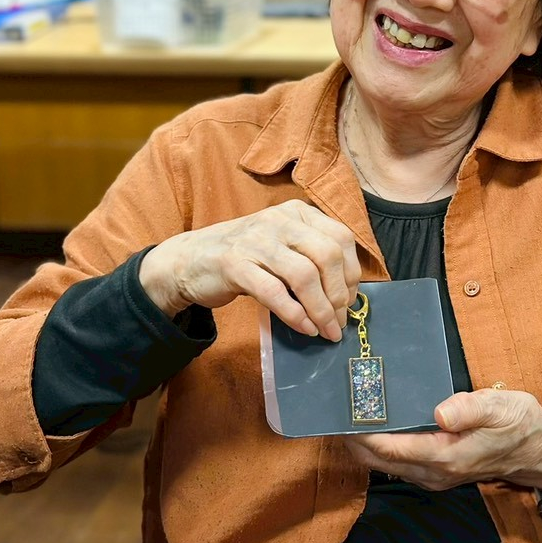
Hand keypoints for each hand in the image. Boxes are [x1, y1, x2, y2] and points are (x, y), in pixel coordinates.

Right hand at [138, 200, 360, 339]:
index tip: (350, 299)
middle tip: (339, 320)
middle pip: (327, 255)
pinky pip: (275, 293)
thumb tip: (347, 293)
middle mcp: (279, 220)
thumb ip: (311, 256)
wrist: (189, 259)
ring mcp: (256, 240)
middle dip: (339, 294)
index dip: (352, 272)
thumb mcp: (282, 244)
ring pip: (304, 276)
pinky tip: (304, 328)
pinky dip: (295, 315)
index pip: (340, 237)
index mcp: (297, 212)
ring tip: (325, 330)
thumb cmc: (245, 256)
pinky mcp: (235, 264)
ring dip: (321, 309)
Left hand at [343, 388, 541, 494]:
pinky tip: (373, 423)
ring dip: (363, 442)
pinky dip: (379, 445)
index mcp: (444, 456)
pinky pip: (396, 461)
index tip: (338, 410)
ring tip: (346, 411)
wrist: (540, 452)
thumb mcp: (502, 408)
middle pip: (377, 460)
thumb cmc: (520, 425)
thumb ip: (470, 409)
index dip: (359, 432)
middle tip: (332, 407)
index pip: (388, 448)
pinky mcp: (435, 470)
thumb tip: (440, 413)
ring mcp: (432, 475)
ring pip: (384, 463)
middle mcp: (432, 472)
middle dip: (352, 437)